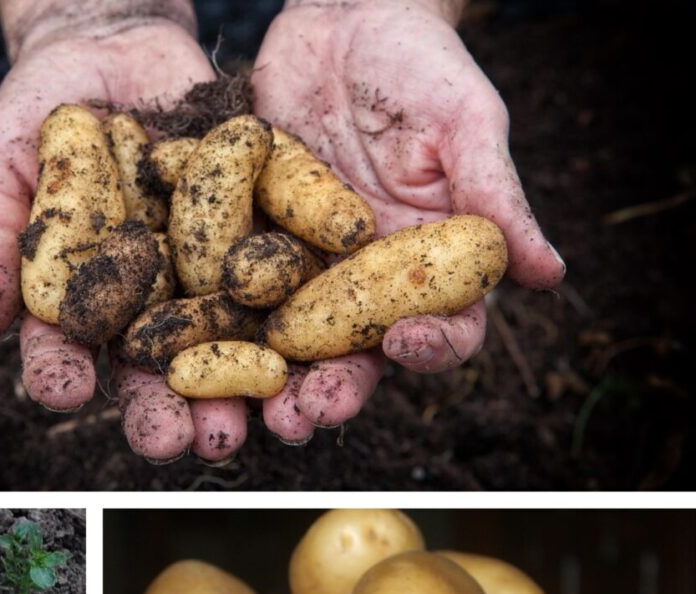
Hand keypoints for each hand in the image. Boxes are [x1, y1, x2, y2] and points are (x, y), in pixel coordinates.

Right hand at [0, 7, 263, 461]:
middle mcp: (139, 300)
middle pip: (149, 369)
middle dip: (163, 410)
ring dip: (235, 390)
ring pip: (219, 343)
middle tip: (176, 442)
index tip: (67, 390)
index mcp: (73, 298)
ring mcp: (198, 273)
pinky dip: (291, 316)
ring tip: (249, 422)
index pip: (63, 349)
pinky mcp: (251, 235)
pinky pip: (274, 277)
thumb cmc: (36, 109)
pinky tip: (307, 351)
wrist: (113, 41)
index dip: (62, 373)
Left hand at [245, 0, 564, 442]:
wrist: (342, 17)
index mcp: (427, 261)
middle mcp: (363, 278)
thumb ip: (495, 195)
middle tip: (302, 419)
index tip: (405, 345)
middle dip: (328, 390)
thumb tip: (550, 274)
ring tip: (238, 412)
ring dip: (259, 382)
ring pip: (281, 340)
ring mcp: (300, 266)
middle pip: (352, 353)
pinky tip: (178, 350)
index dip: (429, 346)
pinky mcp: (244, 242)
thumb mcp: (465, 121)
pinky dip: (202, 324)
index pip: (442, 325)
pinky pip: (221, 290)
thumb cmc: (419, 63)